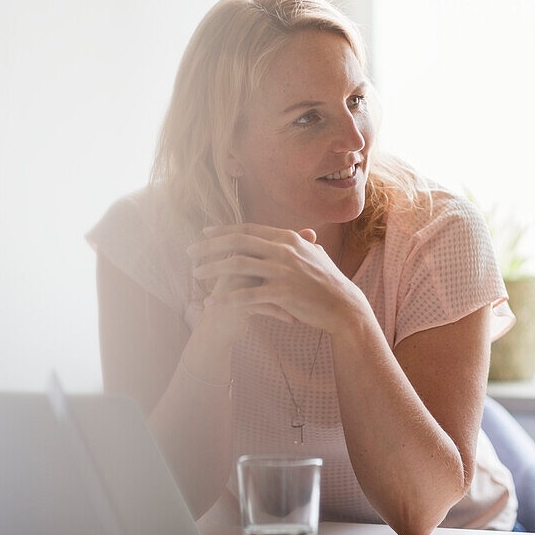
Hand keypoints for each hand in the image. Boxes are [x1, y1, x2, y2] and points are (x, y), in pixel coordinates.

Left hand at [188, 223, 369, 337]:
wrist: (343, 305)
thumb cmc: (330, 281)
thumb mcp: (317, 254)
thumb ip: (305, 243)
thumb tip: (304, 235)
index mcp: (288, 238)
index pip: (248, 230)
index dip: (223, 230)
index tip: (204, 233)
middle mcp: (284, 250)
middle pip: (237, 242)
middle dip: (210, 246)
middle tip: (190, 252)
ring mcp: (283, 271)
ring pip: (237, 265)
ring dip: (212, 269)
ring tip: (195, 275)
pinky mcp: (282, 293)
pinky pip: (246, 294)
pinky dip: (225, 298)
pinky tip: (211, 303)